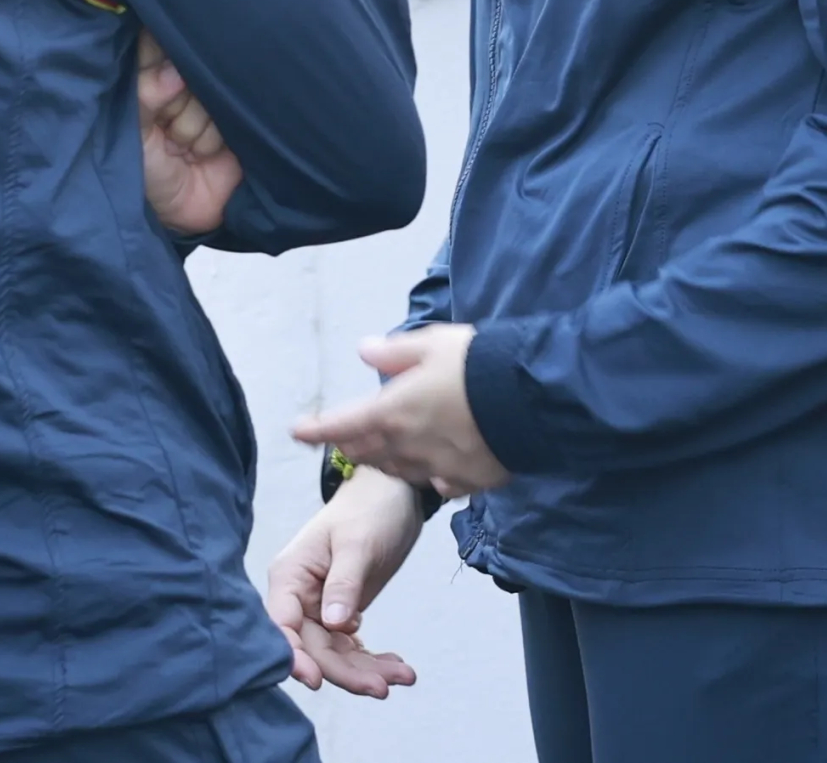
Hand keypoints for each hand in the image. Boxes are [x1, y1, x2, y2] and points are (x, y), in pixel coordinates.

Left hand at [137, 30, 242, 235]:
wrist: (174, 216)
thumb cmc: (141, 170)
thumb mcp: (132, 132)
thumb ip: (145, 94)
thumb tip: (173, 71)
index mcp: (155, 78)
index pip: (161, 45)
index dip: (162, 56)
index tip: (159, 73)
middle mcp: (186, 85)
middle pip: (192, 70)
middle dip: (178, 102)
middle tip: (165, 128)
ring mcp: (213, 104)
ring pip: (212, 94)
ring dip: (194, 127)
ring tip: (182, 148)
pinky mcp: (236, 124)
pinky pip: (233, 115)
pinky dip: (213, 139)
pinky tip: (201, 154)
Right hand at [264, 469, 424, 698]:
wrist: (394, 493)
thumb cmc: (371, 508)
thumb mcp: (359, 543)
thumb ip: (344, 583)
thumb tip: (333, 625)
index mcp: (291, 576)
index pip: (283, 626)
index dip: (294, 657)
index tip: (316, 682)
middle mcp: (300, 597)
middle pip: (314, 648)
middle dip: (347, 671)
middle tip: (383, 687)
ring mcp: (321, 608)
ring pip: (336, 653)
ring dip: (367, 670)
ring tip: (404, 676)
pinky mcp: (342, 613)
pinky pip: (352, 646)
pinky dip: (373, 659)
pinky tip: (398, 666)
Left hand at [291, 326, 511, 499]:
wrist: (529, 399)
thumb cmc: (475, 364)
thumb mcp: (431, 344)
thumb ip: (394, 352)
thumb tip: (365, 351)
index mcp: (391, 412)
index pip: (341, 425)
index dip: (316, 429)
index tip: (297, 431)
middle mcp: (406, 447)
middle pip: (367, 453)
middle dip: (352, 445)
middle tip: (347, 436)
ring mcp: (435, 468)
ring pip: (397, 471)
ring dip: (386, 461)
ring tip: (386, 450)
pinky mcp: (466, 481)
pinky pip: (438, 483)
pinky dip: (430, 475)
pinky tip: (436, 468)